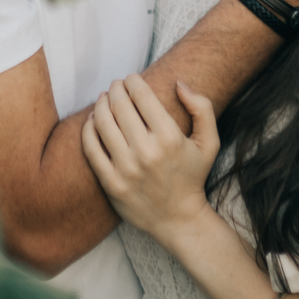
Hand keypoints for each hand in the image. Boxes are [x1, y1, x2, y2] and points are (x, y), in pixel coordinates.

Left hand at [81, 75, 218, 246]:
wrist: (179, 219)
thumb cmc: (192, 176)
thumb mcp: (209, 142)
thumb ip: (202, 108)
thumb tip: (179, 83)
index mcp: (170, 138)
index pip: (141, 95)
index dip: (133, 81)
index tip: (131, 79)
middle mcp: (147, 152)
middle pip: (119, 105)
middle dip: (115, 89)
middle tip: (116, 86)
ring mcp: (126, 169)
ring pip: (102, 122)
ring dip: (100, 104)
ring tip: (104, 99)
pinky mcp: (111, 183)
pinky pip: (91, 147)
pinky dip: (88, 128)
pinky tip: (93, 120)